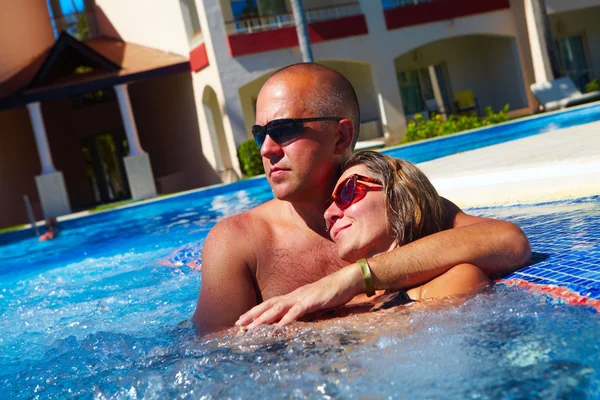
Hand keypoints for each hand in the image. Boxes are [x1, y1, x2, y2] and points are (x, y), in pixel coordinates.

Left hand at [235, 264, 363, 327]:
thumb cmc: (330, 292)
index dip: (255, 311)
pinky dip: (287, 318)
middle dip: (253, 314)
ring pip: (279, 308)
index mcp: (293, 297)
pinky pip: (298, 311)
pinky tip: (279, 326)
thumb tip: (289, 320)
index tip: (241, 320)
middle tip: (238, 323)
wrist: (346, 280)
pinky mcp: (312, 301)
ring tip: (253, 327)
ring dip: (264, 317)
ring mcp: (302, 297)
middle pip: (268, 304)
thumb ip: (300, 309)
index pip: (269, 304)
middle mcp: (294, 296)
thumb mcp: (311, 302)